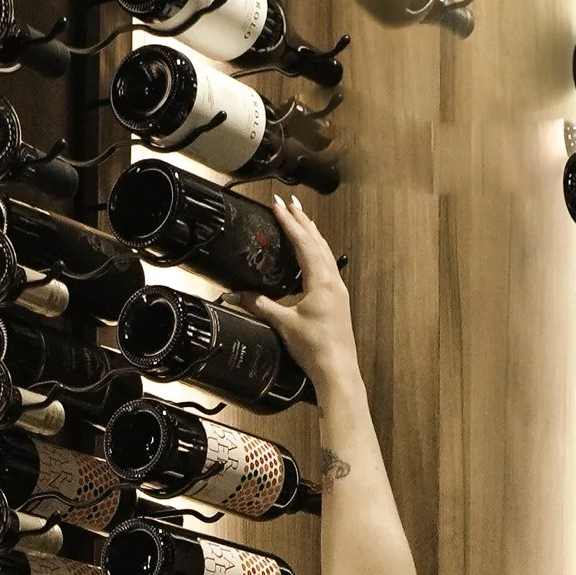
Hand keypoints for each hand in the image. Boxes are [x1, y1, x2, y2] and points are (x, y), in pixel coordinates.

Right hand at [253, 192, 357, 396]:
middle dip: (302, 220)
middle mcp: (333, 281)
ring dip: (312, 234)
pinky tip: (312, 256)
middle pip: (317, 242)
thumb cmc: (316, 349)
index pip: (303, 243)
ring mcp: (338, 291)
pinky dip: (318, 253)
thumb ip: (260, 306)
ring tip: (302, 220)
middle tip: (291, 202)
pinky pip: (328, 267)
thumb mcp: (283, 324)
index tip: (278, 205)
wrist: (337, 372)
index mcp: (321, 281)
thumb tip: (237, 296)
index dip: (289, 223)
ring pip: (325, 253)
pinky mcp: (338, 302)